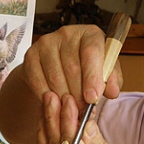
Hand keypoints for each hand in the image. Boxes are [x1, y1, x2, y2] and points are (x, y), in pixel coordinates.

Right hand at [0, 24, 122, 143]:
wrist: (61, 66)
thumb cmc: (87, 69)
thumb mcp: (106, 73)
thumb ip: (112, 81)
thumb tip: (112, 91)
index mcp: (90, 34)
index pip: (91, 52)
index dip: (92, 77)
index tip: (93, 98)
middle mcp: (67, 33)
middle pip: (72, 69)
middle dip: (79, 95)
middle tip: (83, 110)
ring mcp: (46, 43)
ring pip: (55, 78)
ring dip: (65, 98)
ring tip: (72, 108)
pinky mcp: (31, 55)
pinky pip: (39, 82)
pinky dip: (48, 98)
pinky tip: (56, 102)